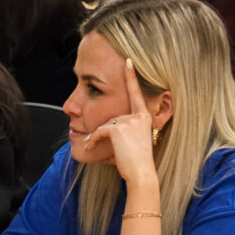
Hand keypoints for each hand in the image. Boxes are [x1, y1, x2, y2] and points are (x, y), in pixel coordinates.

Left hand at [84, 59, 157, 185]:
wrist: (141, 172)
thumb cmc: (136, 161)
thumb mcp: (133, 141)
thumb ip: (124, 129)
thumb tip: (107, 127)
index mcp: (144, 117)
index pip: (136, 94)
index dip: (132, 77)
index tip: (129, 61)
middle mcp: (139, 116)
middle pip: (113, 118)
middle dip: (104, 133)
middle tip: (106, 147)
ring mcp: (129, 121)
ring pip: (105, 125)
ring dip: (98, 137)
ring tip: (96, 149)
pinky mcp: (118, 128)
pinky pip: (100, 131)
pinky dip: (93, 140)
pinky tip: (90, 148)